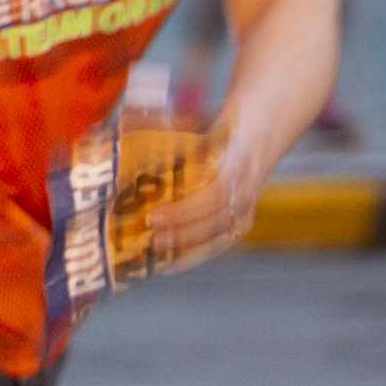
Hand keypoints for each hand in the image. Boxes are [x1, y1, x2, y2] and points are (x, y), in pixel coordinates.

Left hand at [142, 131, 256, 273]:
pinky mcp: (244, 216)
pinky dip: (198, 254)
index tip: (154, 216)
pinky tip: (172, 264)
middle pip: (217, 221)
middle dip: (182, 233)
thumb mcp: (195, 120)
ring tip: (157, 257)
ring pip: (222, 236)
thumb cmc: (221, 125)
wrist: (263, 126)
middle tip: (149, 237)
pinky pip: (223, 241)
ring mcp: (248, 204)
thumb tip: (122, 121)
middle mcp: (247, 187)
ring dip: (189, 250)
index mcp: (236, 161)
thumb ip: (160, 123)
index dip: (185, 211)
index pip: (216, 195)